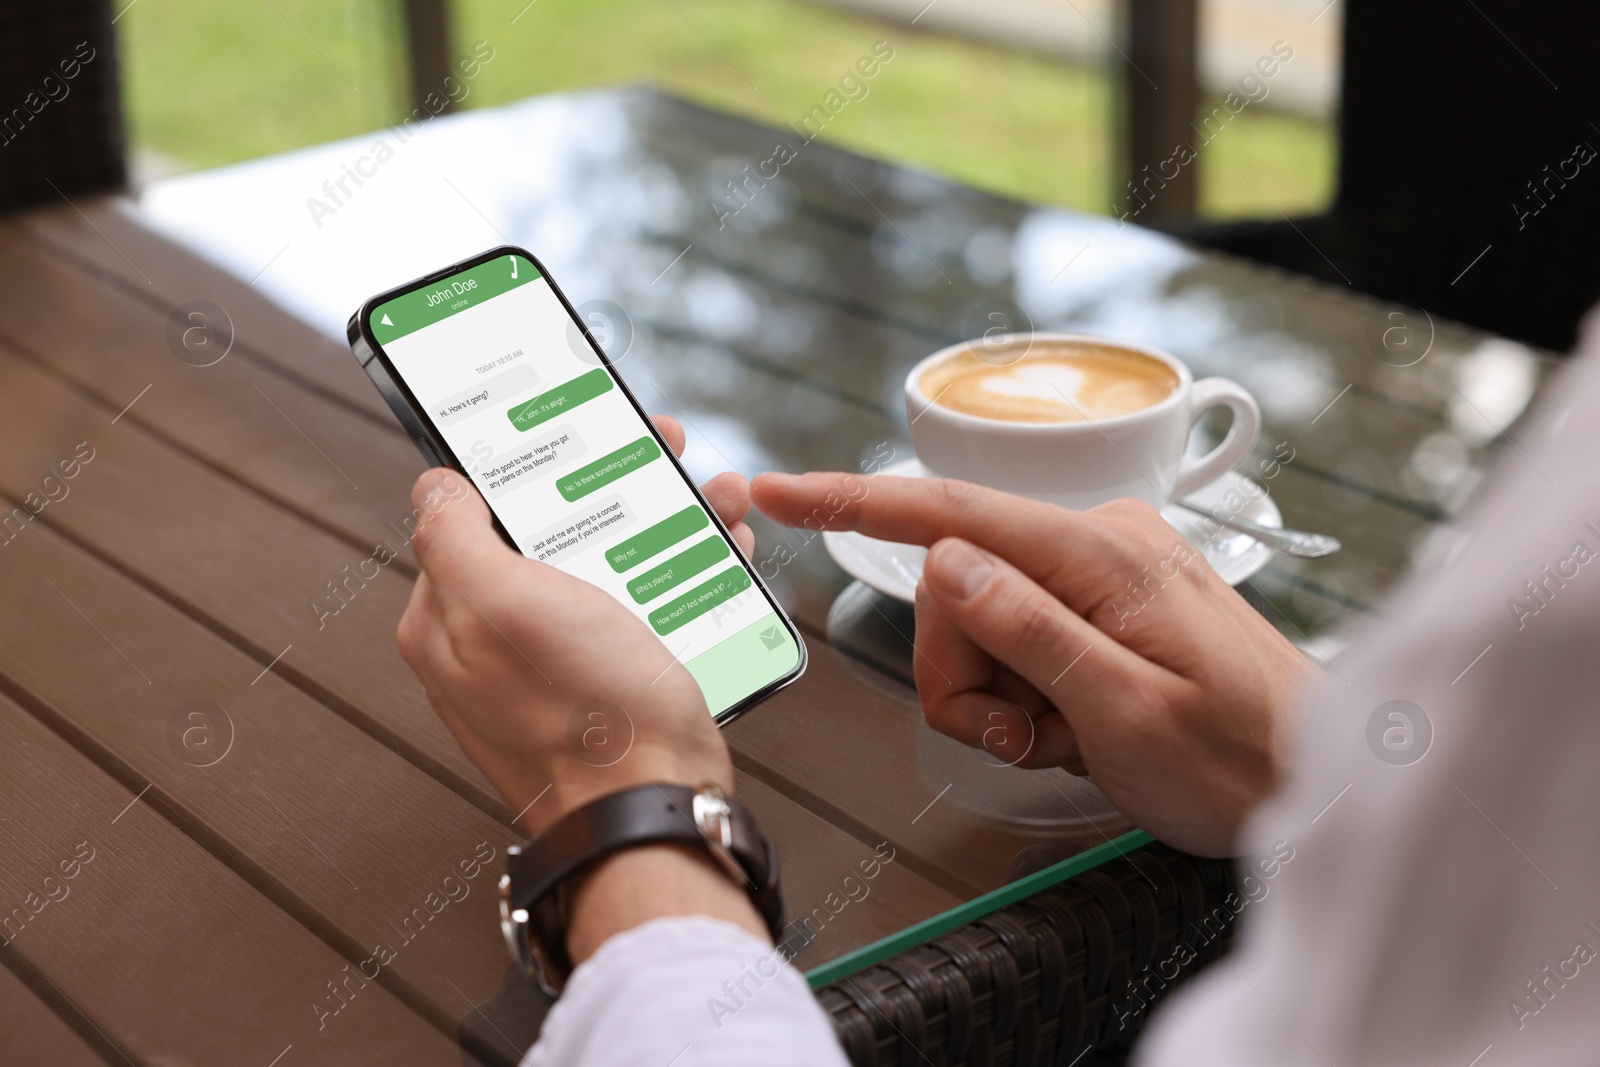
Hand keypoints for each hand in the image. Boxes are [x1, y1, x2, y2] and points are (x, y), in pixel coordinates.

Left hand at [397, 415, 751, 832]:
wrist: (657, 808)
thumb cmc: (585, 714)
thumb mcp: (501, 602)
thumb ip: (452, 536)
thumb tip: (432, 488)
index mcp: (449, 621)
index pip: (473, 514)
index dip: (528, 466)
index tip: (575, 429)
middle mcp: (495, 647)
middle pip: (549, 537)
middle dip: (609, 489)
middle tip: (661, 452)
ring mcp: (556, 670)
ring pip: (607, 570)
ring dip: (660, 526)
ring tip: (712, 501)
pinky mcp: (612, 690)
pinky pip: (643, 616)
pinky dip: (681, 581)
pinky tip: (716, 559)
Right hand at [752, 473, 1315, 855]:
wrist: (1318, 783)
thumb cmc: (1241, 758)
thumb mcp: (1126, 712)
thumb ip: (1032, 631)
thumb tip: (948, 564)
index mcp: (1099, 555)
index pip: (953, 516)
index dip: (856, 503)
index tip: (779, 495)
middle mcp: (1094, 545)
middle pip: (952, 593)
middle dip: (963, 677)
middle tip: (1025, 738)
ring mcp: (1096, 574)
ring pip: (975, 627)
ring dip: (997, 698)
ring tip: (1064, 739)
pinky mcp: (1099, 605)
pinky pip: (1015, 642)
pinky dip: (1024, 697)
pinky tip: (1075, 729)